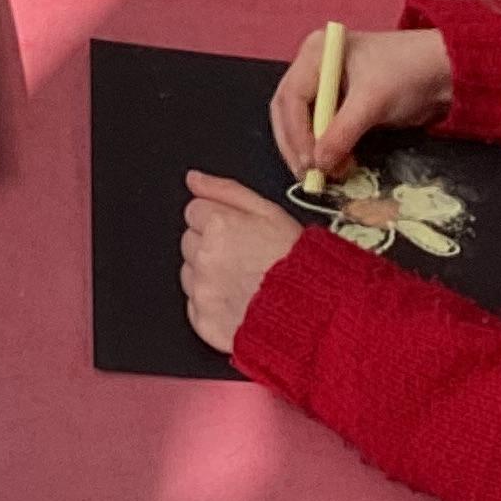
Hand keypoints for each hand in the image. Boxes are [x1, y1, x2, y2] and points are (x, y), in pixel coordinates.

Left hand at [181, 172, 300, 353]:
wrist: (311, 313)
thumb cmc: (296, 263)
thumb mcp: (269, 211)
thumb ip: (226, 190)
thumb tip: (195, 179)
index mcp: (219, 226)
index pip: (194, 210)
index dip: (218, 219)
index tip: (234, 231)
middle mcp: (205, 258)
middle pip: (189, 240)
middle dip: (210, 245)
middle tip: (242, 255)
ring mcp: (202, 292)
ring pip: (189, 272)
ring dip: (207, 274)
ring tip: (242, 279)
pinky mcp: (204, 321)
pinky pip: (194, 305)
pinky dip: (210, 304)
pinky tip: (236, 301)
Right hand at [271, 25, 451, 180]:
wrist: (446, 71)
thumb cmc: (407, 74)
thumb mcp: (372, 102)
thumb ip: (341, 133)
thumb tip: (317, 165)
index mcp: (316, 52)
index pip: (291, 97)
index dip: (296, 134)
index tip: (310, 164)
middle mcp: (314, 66)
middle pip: (289, 110)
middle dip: (297, 145)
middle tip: (309, 176)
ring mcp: (326, 84)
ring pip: (301, 122)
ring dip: (309, 150)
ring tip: (325, 175)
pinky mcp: (341, 103)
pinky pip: (320, 128)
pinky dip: (324, 149)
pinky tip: (334, 166)